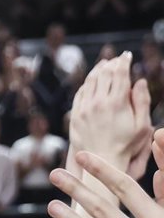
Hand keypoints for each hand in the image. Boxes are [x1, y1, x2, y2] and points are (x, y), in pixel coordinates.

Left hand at [68, 53, 151, 176]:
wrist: (101, 161)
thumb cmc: (126, 145)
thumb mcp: (142, 125)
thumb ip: (142, 101)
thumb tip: (140, 81)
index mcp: (117, 103)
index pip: (119, 74)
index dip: (123, 62)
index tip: (127, 56)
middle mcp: (98, 103)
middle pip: (104, 74)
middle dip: (111, 64)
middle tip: (117, 59)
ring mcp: (84, 108)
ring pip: (89, 81)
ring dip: (97, 70)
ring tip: (104, 65)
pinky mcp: (75, 115)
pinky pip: (80, 93)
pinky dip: (87, 83)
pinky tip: (92, 81)